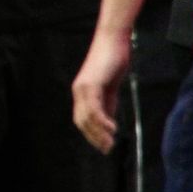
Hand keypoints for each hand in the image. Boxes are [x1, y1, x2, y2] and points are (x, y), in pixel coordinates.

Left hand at [72, 31, 130, 152]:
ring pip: (87, 116)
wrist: (113, 41)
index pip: (82, 119)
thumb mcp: (110, 87)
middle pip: (81, 121)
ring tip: (110, 143)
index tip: (103, 146)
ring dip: (99, 133)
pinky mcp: (91, 83)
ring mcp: (83, 87)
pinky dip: (102, 120)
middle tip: (107, 149)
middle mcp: (79, 91)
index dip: (91, 135)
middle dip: (94, 137)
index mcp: (82, 93)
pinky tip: (111, 129)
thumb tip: (108, 122)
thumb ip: (107, 103)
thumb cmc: (113, 62)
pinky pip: (95, 107)